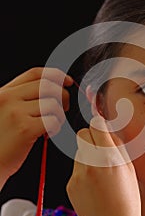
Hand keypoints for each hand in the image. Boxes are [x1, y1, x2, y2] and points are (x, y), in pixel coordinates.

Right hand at [0, 67, 72, 185]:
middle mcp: (8, 98)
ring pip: (53, 104)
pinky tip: (48, 134)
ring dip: (59, 115)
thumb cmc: (0, 142)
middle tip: (63, 109)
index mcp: (4, 92)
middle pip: (47, 86)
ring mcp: (16, 113)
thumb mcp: (4, 111)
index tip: (67, 81)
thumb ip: (22, 99)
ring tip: (51, 126)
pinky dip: (56, 127)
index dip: (56, 75)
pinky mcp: (24, 129)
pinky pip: (53, 121)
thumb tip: (53, 90)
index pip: (35, 73)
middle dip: (63, 95)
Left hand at [67, 115, 144, 215]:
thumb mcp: (129, 168)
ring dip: (87, 156)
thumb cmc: (127, 200)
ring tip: (99, 174)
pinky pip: (75, 169)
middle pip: (82, 134)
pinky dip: (82, 172)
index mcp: (109, 157)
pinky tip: (93, 186)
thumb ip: (117, 146)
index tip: (101, 128)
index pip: (96, 125)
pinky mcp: (70, 185)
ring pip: (78, 152)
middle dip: (90, 137)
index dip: (99, 124)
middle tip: (99, 149)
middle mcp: (91, 163)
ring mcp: (78, 174)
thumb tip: (108, 130)